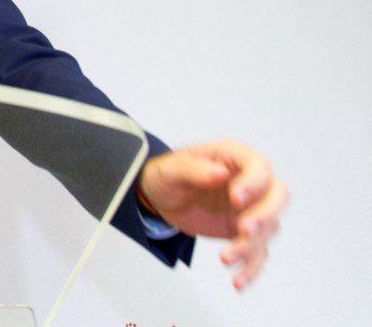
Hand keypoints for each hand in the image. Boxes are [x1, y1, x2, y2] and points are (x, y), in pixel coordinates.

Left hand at [139, 140, 288, 290]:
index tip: (235, 198)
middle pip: (278, 197)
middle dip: (265, 215)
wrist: (162, 197)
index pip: (259, 168)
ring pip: (267, 229)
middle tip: (243, 229)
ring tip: (225, 257)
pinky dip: (250, 268)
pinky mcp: (245, 234)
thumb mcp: (171, 169)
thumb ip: (193, 169)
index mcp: (235, 158)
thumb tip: (220, 172)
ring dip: (250, 245)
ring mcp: (251, 210)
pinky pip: (257, 253)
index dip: (253, 183)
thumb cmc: (168, 175)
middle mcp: (250, 183)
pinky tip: (238, 281)